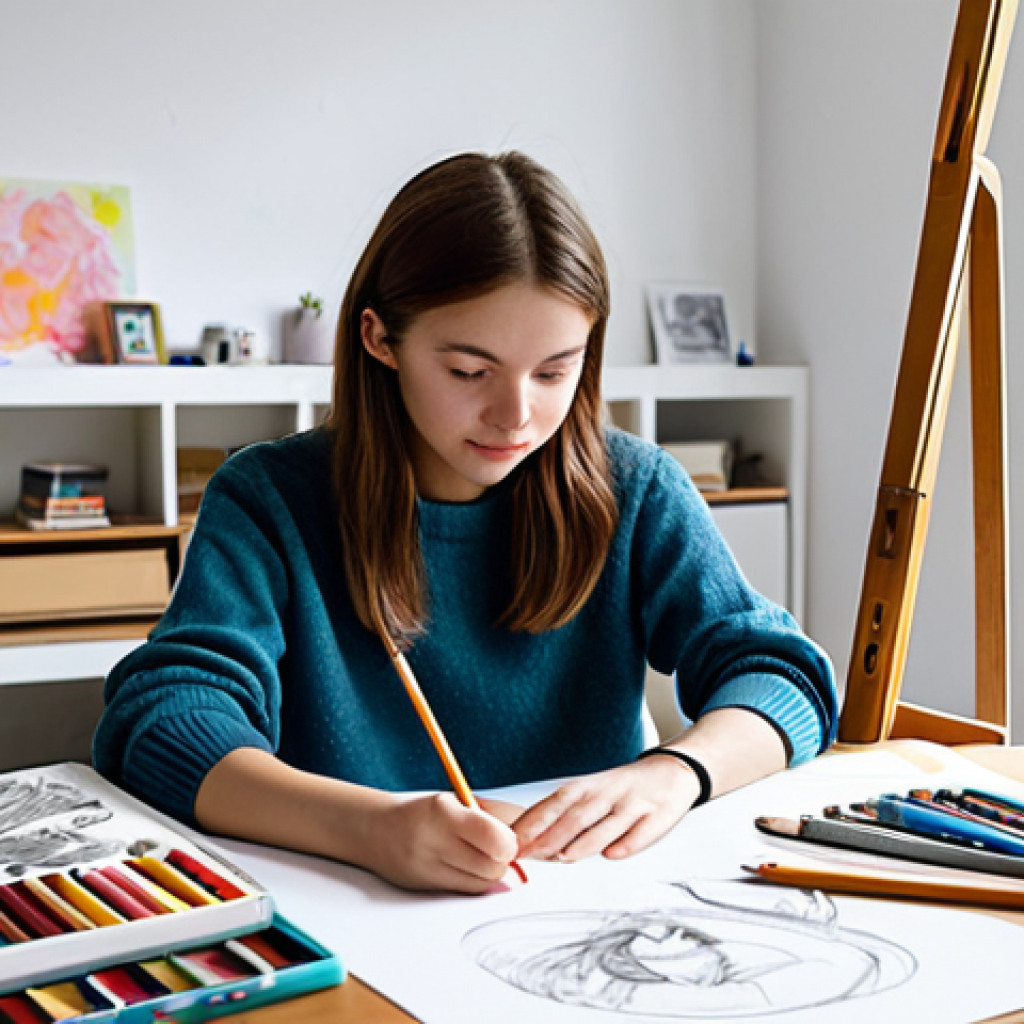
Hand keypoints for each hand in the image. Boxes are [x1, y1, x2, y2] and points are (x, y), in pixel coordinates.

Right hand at [366, 792, 519, 893]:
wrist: (375, 830)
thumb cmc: (422, 812)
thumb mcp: (453, 803)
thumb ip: (486, 821)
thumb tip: (519, 848)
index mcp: (444, 812)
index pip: (496, 839)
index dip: (509, 843)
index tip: (507, 839)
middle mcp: (433, 841)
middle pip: (492, 867)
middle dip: (502, 861)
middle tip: (495, 849)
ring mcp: (428, 868)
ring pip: (482, 884)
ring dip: (489, 873)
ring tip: (478, 856)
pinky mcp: (425, 888)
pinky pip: (465, 892)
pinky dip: (474, 882)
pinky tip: (466, 867)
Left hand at [512, 757, 700, 862]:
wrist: (671, 770)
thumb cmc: (622, 788)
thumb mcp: (591, 791)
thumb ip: (564, 812)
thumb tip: (529, 838)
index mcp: (587, 787)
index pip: (554, 803)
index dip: (533, 822)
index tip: (513, 841)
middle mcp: (607, 793)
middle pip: (575, 816)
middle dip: (550, 836)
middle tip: (528, 855)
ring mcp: (632, 805)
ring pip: (605, 825)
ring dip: (583, 843)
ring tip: (562, 858)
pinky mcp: (656, 817)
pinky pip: (639, 834)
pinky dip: (625, 845)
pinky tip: (612, 855)